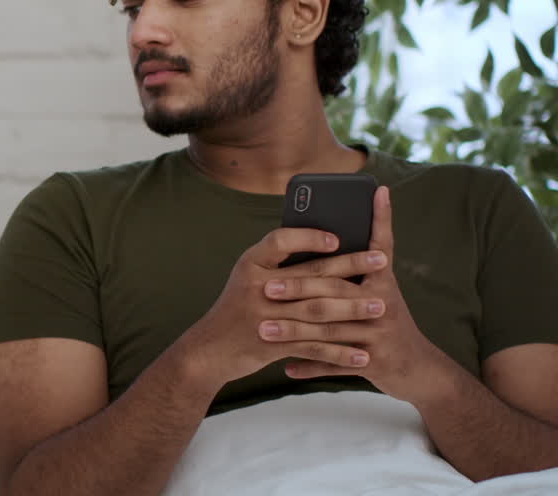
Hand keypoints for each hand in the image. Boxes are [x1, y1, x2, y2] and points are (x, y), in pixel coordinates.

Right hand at [183, 225, 390, 391]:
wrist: (209, 349)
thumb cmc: (236, 309)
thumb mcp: (247, 278)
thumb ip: (277, 265)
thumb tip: (324, 248)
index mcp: (250, 264)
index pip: (280, 240)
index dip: (310, 237)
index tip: (337, 237)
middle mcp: (256, 287)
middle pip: (311, 275)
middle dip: (351, 267)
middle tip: (383, 261)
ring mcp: (264, 317)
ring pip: (318, 311)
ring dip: (353, 309)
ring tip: (381, 306)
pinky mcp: (272, 345)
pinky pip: (313, 348)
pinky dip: (339, 353)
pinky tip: (362, 354)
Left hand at [263, 186, 450, 402]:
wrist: (420, 371)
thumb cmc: (387, 325)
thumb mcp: (380, 295)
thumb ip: (354, 272)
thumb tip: (322, 242)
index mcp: (383, 282)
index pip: (378, 245)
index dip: (379, 218)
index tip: (376, 190)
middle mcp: (384, 303)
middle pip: (336, 290)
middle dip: (298, 288)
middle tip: (267, 288)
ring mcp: (380, 334)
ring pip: (329, 329)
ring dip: (294, 331)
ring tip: (265, 330)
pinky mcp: (375, 362)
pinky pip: (334, 364)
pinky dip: (309, 366)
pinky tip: (285, 368)